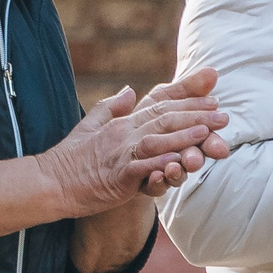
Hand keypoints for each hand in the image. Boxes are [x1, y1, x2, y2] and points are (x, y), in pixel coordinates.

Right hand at [34, 79, 231, 219]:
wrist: (49, 182)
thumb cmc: (70, 158)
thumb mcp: (90, 124)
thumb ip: (112, 106)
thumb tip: (129, 89)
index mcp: (121, 123)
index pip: (159, 106)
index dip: (187, 101)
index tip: (212, 98)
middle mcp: (123, 134)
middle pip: (165, 119)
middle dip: (197, 115)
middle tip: (223, 114)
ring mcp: (121, 154)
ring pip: (159, 140)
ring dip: (186, 135)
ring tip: (210, 130)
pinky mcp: (118, 176)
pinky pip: (145, 168)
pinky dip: (165, 162)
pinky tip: (183, 160)